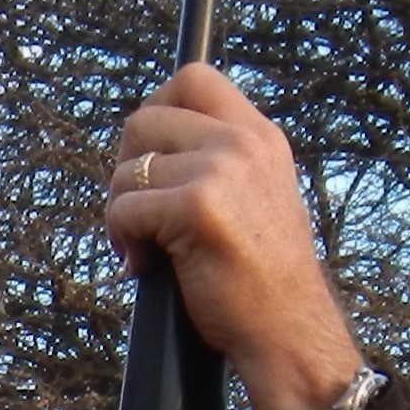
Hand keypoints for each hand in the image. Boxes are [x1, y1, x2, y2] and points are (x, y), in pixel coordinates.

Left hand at [100, 65, 364, 409]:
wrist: (288, 331)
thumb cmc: (261, 279)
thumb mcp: (253, 196)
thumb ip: (214, 161)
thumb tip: (144, 148)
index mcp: (259, 135)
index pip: (191, 78)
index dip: (154, 110)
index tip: (148, 159)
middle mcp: (244, 142)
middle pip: (144, 118)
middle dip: (126, 168)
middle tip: (138, 213)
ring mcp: (222, 169)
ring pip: (128, 169)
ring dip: (121, 212)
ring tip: (144, 247)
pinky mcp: (198, 206)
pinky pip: (125, 208)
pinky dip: (122, 240)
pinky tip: (144, 265)